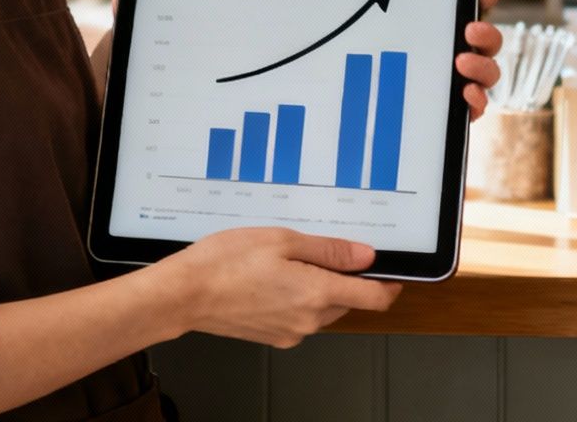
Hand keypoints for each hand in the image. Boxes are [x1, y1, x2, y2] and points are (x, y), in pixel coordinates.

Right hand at [155, 228, 399, 346]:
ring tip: (286, 260)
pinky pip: (300, 316)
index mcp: (317, 294)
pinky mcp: (274, 336)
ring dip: (318, 287)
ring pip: (323, 309)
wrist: (185, 294)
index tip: (391, 272)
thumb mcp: (282, 240)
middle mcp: (309, 320)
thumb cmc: (225, 263)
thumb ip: (329, 251)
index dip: (388, 284)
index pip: (374, 299)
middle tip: (322, 251)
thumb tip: (365, 257)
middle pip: (348, 302)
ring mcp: (291, 331)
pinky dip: (296, 298)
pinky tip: (271, 278)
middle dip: (345, 279)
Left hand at [306, 0, 505, 118]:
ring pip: (480, 73)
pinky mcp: (423, 115)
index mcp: (409, 7)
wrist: (277, 93)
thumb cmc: (297, 16)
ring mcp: (428, 80)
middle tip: (470, 26)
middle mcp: (426, 43)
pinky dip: (474, 106)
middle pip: (478, 34)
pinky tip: (462, 98)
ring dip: (486, 67)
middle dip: (488, 29)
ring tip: (460, 61)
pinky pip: (462, 113)